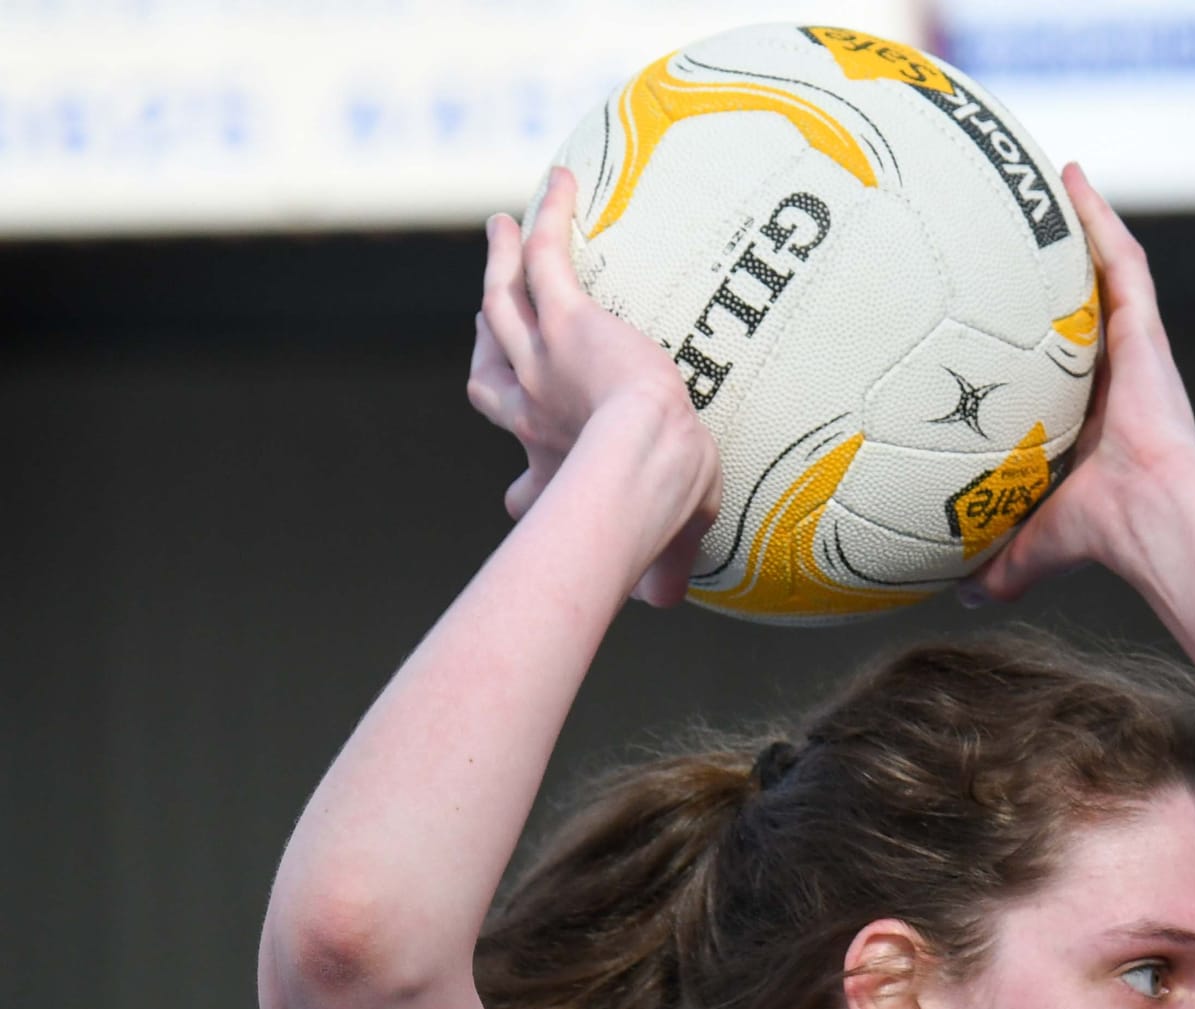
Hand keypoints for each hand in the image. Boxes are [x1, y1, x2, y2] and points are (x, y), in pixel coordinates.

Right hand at [466, 168, 721, 605]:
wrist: (644, 468)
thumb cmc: (658, 507)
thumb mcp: (666, 535)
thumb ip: (663, 565)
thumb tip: (664, 602)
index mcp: (556, 471)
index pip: (527, 485)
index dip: (524, 492)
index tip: (521, 504)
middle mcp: (535, 415)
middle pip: (491, 378)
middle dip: (488, 350)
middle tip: (487, 323)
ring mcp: (541, 363)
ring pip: (501, 305)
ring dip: (499, 266)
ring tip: (500, 230)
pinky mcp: (563, 320)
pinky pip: (547, 257)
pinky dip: (549, 217)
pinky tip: (560, 179)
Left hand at [970, 165, 1194, 603]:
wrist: (1150, 515)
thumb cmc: (1103, 532)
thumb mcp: (1037, 541)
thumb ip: (1002, 561)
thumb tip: (958, 594)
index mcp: (1098, 421)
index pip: (1067, 368)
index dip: (1044, 339)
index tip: (1014, 315)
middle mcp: (1118, 378)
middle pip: (1087, 309)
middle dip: (1064, 271)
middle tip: (1029, 233)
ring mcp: (1135, 349)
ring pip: (1108, 273)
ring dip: (1085, 227)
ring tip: (1054, 181)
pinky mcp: (1145, 329)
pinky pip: (1122, 259)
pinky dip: (1098, 217)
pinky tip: (1072, 178)